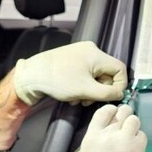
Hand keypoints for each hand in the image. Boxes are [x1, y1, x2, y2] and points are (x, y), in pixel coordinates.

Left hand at [13, 41, 127, 105]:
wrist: (31, 75)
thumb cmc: (58, 81)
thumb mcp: (86, 90)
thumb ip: (108, 93)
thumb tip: (120, 94)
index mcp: (96, 54)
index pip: (120, 69)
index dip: (119, 85)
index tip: (110, 98)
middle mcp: (90, 50)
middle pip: (107, 73)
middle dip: (100, 90)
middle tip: (88, 101)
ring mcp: (80, 53)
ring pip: (96, 75)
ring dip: (90, 90)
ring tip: (77, 99)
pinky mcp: (72, 59)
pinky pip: (85, 73)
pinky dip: (82, 85)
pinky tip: (72, 94)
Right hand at [73, 104, 146, 151]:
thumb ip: (97, 140)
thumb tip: (108, 132)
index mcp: (92, 137)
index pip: (104, 111)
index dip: (112, 111)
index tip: (116, 114)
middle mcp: (108, 135)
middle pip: (123, 112)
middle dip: (126, 116)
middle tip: (127, 124)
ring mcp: (123, 141)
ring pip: (134, 121)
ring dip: (134, 128)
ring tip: (131, 139)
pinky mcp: (136, 150)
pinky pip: (143, 136)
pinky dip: (140, 140)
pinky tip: (135, 149)